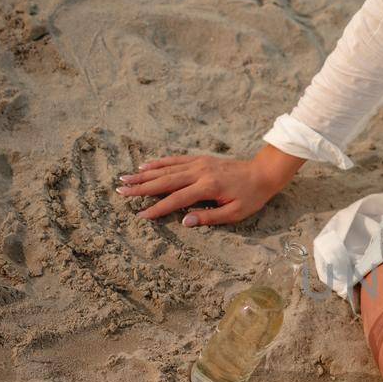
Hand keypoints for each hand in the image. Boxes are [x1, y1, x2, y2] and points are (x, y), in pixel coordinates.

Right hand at [115, 152, 288, 226]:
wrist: (262, 173)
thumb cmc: (250, 197)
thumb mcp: (235, 213)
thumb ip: (209, 217)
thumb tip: (184, 222)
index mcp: (207, 187)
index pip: (176, 200)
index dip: (157, 209)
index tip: (141, 215)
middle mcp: (199, 173)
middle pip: (164, 181)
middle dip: (141, 188)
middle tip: (120, 192)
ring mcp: (198, 164)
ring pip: (166, 169)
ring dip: (144, 175)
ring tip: (125, 179)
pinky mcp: (199, 159)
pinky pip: (175, 160)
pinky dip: (158, 163)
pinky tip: (145, 166)